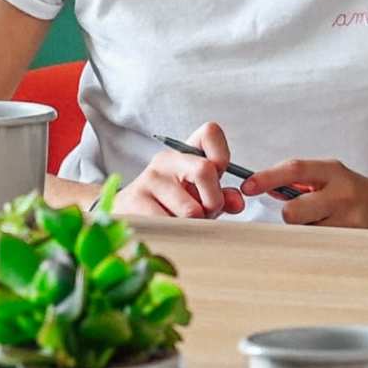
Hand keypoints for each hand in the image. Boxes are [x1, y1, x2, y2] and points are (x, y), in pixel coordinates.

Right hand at [116, 122, 241, 219]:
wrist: (129, 214)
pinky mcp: (135, 201)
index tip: (220, 176)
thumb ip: (223, 196)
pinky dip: (178, 235)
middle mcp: (166, 160)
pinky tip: (169, 230)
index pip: (210, 132)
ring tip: (184, 224)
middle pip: (205, 170)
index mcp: (185, 152)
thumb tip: (238, 202)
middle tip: (207, 213)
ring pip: (191, 210)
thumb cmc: (172, 205)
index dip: (222, 156)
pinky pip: (172, 225)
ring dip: (194, 226)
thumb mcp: (200, 197)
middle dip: (213, 202)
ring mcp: (149, 179)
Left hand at [245, 158, 367, 231]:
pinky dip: (316, 243)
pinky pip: (319, 247)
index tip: (247, 186)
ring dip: (305, 231)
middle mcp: (341, 194)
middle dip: (289, 216)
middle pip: (294, 212)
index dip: (267, 177)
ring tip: (320, 223)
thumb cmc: (349, 189)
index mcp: (332, 171)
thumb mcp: (326, 175)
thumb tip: (263, 188)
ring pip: (305, 234)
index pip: (295, 169)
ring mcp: (348, 221)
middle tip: (298, 214)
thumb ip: (296, 181)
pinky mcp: (351, 241)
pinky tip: (328, 234)